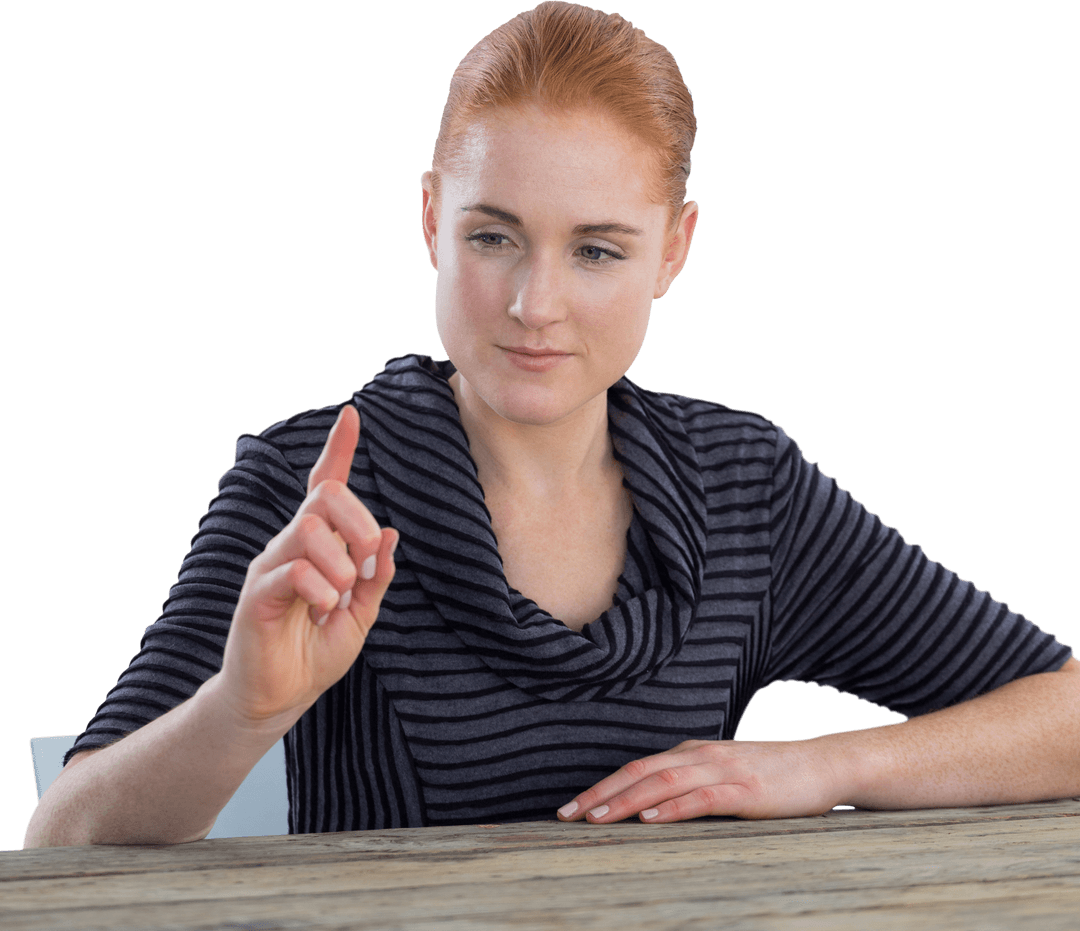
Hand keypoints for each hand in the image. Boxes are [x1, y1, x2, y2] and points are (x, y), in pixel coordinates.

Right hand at [217, 404, 398, 728]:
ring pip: (309, 530)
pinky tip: (320, 611)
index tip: (351, 415)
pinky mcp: (257, 595)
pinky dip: (319, 588)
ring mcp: (271, 567)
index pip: (324, 486)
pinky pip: (293, 571)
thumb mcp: (361, 613)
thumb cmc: (316, 651)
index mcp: (318, 545)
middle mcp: (290, 546)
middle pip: (324, 497)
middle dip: (358, 520)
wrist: (280, 697)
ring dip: (340, 563)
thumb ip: (376, 575)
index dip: (338, 450)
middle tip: (368, 557)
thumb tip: (390, 533)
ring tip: (338, 597)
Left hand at [557, 739, 844, 823]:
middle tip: (567, 815)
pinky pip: (703, 797)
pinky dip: (674, 807)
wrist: (824, 764)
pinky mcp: (746, 789)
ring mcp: (723, 770)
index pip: (637, 768)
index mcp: (692, 752)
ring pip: (664, 782)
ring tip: (598, 818)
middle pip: (640, 771)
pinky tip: (652, 820)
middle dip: (601, 793)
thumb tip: (654, 807)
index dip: (602, 786)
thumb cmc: (772, 774)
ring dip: (627, 800)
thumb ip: (692, 783)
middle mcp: (701, 755)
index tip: (571, 808)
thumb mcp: (724, 773)